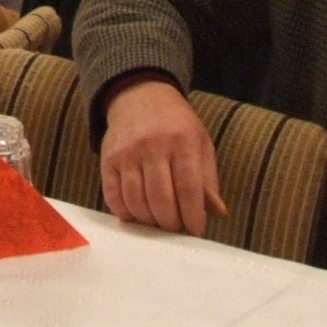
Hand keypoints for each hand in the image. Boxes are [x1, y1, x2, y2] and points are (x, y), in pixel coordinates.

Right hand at [100, 79, 226, 235]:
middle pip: (161, 198)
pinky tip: (136, 214)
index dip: (193, 215)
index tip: (196, 230)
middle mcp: (152, 146)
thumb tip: (219, 213)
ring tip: (158, 222)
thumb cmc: (176, 125)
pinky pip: (113, 196)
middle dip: (171, 223)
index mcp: (182, 141)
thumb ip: (208, 180)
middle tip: (176, 228)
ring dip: (149, 220)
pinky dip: (125, 212)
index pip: (188, 187)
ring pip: (136, 201)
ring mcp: (127, 152)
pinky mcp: (108, 158)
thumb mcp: (201, 143)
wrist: (140, 96)